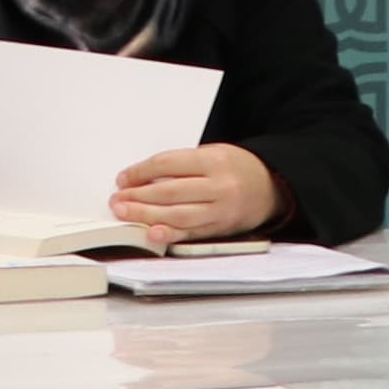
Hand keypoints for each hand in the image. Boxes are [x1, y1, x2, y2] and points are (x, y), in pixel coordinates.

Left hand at [112, 145, 280, 246]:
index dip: (141, 172)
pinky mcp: (221, 229)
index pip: (169, 164)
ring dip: (146, 215)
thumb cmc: (235, 168)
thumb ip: (182, 166)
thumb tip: (142, 180)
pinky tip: (151, 233)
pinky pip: (191, 233)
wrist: (271, 186)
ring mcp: (222, 210)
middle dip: (139, 196)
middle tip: (117, 199)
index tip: (123, 178)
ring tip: (125, 213)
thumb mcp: (212, 154)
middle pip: (170, 191)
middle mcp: (220, 186)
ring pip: (178, 215)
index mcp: (215, 161)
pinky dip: (169, 234)